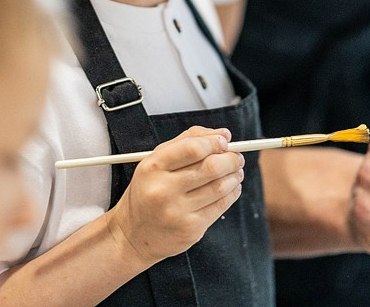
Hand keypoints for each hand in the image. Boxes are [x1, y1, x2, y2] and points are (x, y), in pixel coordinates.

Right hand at [106, 126, 244, 265]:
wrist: (132, 235)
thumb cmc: (147, 193)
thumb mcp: (156, 161)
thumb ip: (187, 141)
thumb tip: (223, 134)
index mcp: (153, 167)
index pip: (193, 148)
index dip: (214, 142)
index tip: (224, 142)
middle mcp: (163, 190)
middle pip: (211, 167)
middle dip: (231, 159)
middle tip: (236, 157)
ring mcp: (177, 211)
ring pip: (220, 186)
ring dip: (235, 175)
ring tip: (236, 171)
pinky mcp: (190, 229)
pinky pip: (221, 206)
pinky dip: (232, 193)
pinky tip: (231, 188)